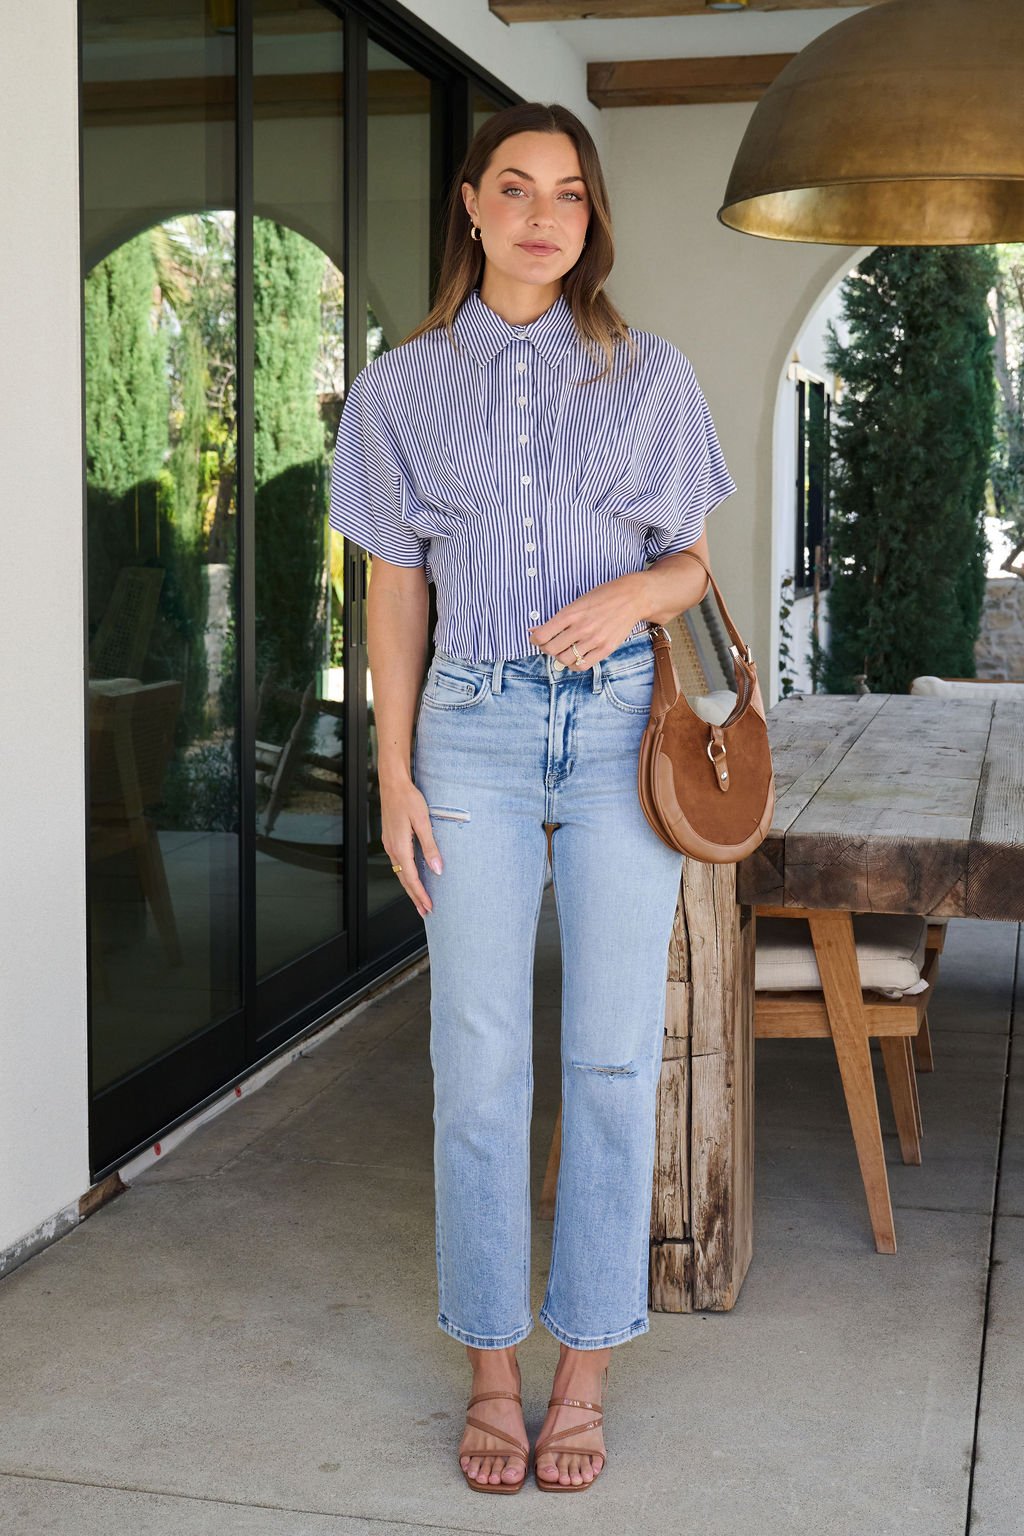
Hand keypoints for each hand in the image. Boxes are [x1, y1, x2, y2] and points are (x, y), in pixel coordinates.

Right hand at [380, 777, 441, 917]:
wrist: (393, 784)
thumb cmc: (408, 799)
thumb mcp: (423, 822)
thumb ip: (430, 847)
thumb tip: (438, 869)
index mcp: (400, 846)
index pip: (411, 878)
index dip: (421, 894)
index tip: (429, 907)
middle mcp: (392, 848)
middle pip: (403, 880)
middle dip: (414, 897)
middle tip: (425, 912)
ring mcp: (389, 844)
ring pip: (400, 872)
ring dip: (410, 887)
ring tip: (420, 899)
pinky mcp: (391, 839)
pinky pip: (398, 863)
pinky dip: (405, 875)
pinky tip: (412, 876)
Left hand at [529, 572, 646, 669]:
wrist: (632, 597)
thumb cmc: (603, 597)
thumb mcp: (577, 602)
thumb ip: (558, 619)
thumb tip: (534, 631)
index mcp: (570, 613)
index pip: (542, 636)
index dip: (535, 639)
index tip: (537, 638)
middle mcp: (580, 628)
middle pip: (551, 649)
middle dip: (546, 648)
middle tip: (551, 644)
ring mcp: (593, 640)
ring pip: (564, 660)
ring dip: (560, 657)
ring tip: (564, 650)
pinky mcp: (605, 649)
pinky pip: (582, 666)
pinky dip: (574, 664)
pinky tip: (576, 657)